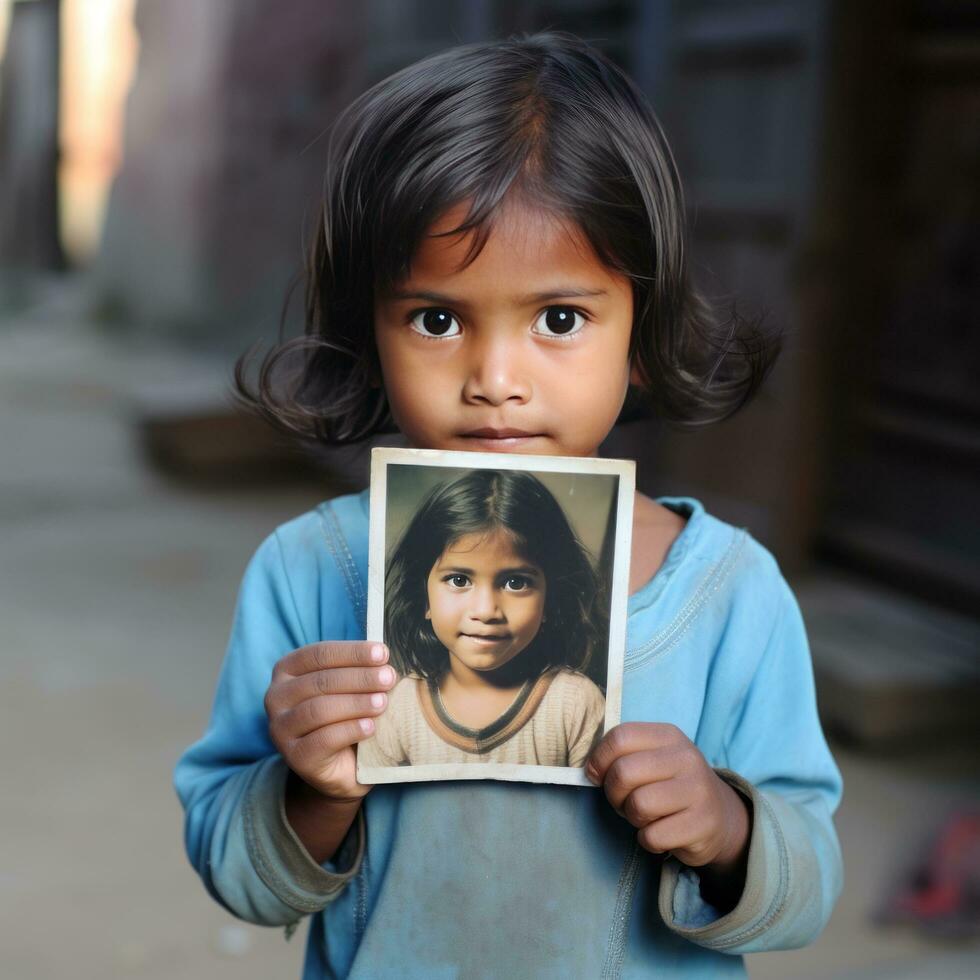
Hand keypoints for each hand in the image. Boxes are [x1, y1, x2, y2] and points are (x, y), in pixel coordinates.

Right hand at [265, 641, 396, 802]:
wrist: (344, 765)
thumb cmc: (346, 715)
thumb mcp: (349, 686)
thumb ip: (359, 669)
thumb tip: (383, 656)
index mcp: (287, 670)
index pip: (319, 654)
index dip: (352, 652)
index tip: (382, 653)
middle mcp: (276, 697)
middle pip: (321, 681)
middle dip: (360, 678)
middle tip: (388, 678)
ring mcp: (281, 729)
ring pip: (320, 710)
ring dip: (356, 704)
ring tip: (382, 702)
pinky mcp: (295, 756)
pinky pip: (323, 740)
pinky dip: (351, 730)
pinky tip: (370, 727)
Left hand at [587, 723, 749, 872]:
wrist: (720, 816)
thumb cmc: (671, 785)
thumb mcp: (652, 758)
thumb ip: (622, 755)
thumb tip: (590, 771)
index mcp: (668, 736)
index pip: (620, 737)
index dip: (600, 759)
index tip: (598, 776)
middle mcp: (686, 758)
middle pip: (624, 772)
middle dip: (614, 793)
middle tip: (624, 801)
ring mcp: (698, 791)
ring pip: (638, 805)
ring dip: (632, 817)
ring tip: (645, 815)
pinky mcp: (702, 825)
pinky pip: (653, 836)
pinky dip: (648, 840)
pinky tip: (661, 832)